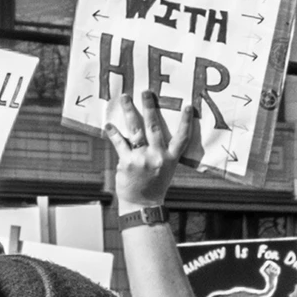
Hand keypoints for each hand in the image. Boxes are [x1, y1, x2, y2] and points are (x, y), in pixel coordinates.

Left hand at [106, 98, 201, 213]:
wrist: (142, 204)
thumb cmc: (154, 185)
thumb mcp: (165, 169)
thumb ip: (162, 152)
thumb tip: (152, 130)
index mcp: (171, 158)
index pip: (182, 138)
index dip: (185, 121)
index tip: (187, 106)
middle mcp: (158, 157)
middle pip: (154, 127)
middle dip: (150, 107)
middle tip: (146, 92)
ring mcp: (142, 159)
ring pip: (136, 130)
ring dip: (129, 112)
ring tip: (124, 98)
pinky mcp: (127, 162)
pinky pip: (120, 143)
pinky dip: (114, 133)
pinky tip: (109, 124)